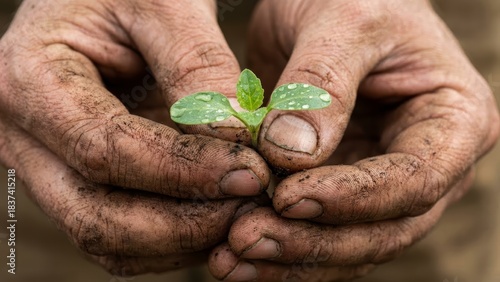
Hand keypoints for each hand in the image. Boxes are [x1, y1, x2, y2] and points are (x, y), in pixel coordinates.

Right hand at [0, 0, 270, 274]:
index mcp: (31, 80)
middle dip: (183, 224)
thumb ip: (198, 67)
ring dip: (181, 241)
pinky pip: (120, 236)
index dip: (185, 172)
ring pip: (108, 239)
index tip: (253, 174)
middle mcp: (25, 137)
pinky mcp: (80, 182)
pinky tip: (218, 217)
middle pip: (97, 215)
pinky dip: (172, 240)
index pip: (106, 150)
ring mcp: (50, 167)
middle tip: (251, 208)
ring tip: (242, 215)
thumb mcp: (166, 4)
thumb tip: (239, 140)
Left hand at [208, 0, 499, 280]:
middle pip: (383, 228)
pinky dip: (279, 248)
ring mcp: (383, 183)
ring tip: (228, 261)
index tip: (288, 198)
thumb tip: (291, 157)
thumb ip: (322, 86)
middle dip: (314, 242)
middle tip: (245, 241)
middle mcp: (426, 162)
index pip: (416, 179)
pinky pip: (318, 231)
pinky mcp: (341, 190)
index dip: (355, 199)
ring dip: (290, 257)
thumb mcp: (344, 22)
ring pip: (347, 243)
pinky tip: (233, 256)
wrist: (326, 0)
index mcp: (453, 121)